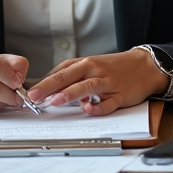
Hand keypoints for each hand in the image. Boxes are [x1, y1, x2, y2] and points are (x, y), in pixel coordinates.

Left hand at [26, 47, 167, 114]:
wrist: (143, 66)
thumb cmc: (113, 68)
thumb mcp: (90, 67)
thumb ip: (71, 78)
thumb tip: (48, 90)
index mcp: (84, 64)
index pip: (59, 71)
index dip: (43, 82)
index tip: (29, 92)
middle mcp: (93, 70)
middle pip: (68, 76)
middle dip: (49, 86)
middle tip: (34, 97)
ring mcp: (107, 82)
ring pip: (86, 86)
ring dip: (69, 93)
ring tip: (54, 101)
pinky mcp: (120, 94)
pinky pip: (108, 102)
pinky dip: (98, 107)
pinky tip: (89, 109)